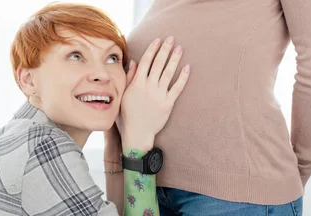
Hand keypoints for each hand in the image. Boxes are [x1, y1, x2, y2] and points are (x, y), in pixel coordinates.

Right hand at [119, 36, 189, 150]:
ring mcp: (159, 95)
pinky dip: (183, 78)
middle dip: (165, 50)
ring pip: (168, 73)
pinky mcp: (168, 104)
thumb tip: (134, 61)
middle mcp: (148, 87)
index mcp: (137, 84)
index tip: (158, 40)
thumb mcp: (123, 95)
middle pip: (158, 64)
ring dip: (174, 59)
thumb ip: (129, 78)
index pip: (146, 62)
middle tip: (171, 38)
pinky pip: (177, 88)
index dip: (152, 49)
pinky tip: (187, 68)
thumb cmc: (127, 115)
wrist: (137, 133)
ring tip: (179, 48)